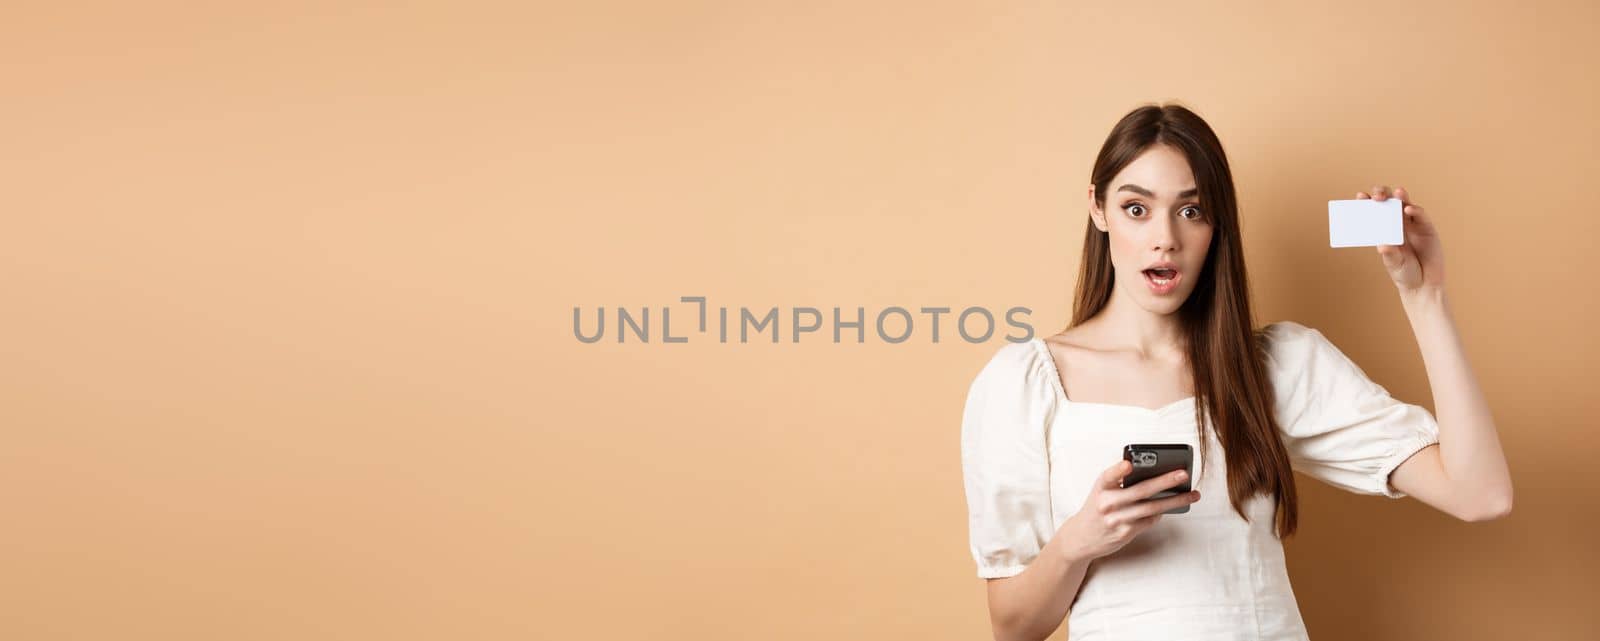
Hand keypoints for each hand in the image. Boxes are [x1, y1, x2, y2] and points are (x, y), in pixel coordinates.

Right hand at [1051, 460, 1199, 562]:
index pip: (1108, 476)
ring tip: (1192, 494)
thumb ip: (1120, 482)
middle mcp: (1107, 503)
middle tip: (1183, 474)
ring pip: (1151, 508)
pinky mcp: (1125, 533)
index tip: (1129, 464)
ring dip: (1175, 500)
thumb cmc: (1097, 508)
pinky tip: (1171, 506)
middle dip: (1165, 481)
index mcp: (1101, 487)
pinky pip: (1149, 520)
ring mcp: (1117, 520)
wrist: (1081, 537)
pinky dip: (1161, 512)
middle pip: (1141, 491)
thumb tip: (1155, 475)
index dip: (1119, 470)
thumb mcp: (1101, 491)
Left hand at [1358, 185, 1444, 299]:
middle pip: (1389, 202)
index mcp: (1383, 230)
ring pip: (1405, 204)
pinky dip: (1415, 210)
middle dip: (1382, 195)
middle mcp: (1397, 223)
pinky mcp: (1427, 228)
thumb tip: (1382, 245)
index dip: (1367, 202)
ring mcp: (1412, 224)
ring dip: (1400, 196)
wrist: (1423, 285)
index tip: (1360, 196)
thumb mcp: (1394, 264)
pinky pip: (1421, 216)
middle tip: (1376, 197)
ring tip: (1396, 193)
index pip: (1374, 211)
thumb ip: (1389, 254)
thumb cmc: (1404, 273)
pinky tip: (1408, 210)